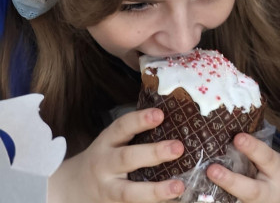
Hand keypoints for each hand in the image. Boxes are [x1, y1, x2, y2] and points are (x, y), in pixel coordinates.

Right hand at [49, 108, 185, 202]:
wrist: (71, 188)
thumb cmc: (103, 158)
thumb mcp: (111, 141)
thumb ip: (135, 133)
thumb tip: (175, 121)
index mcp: (106, 143)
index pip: (122, 127)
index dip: (140, 120)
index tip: (160, 114)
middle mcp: (105, 166)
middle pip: (126, 159)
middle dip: (153, 153)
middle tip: (178, 148)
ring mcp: (108, 191)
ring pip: (129, 193)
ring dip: (155, 191)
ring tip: (179, 187)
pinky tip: (172, 202)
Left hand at [206, 133, 279, 202]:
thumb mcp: (278, 163)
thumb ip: (259, 154)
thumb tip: (232, 133)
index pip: (266, 158)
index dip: (253, 148)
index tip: (238, 137)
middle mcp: (270, 193)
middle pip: (251, 190)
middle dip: (231, 181)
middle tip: (212, 170)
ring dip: (221, 198)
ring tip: (201, 190)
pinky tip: (204, 200)